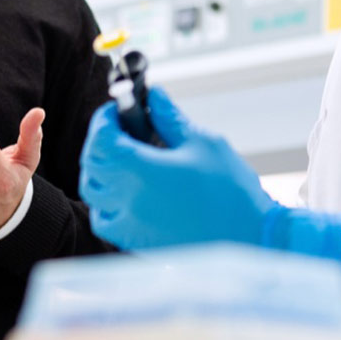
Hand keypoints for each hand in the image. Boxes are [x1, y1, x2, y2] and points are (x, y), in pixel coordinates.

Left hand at [79, 86, 277, 249]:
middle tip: (120, 130)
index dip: (103, 119)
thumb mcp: (202, 143)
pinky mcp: (138, 243)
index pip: (101, 139)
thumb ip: (170, 118)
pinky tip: (130, 194)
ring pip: (93, 195)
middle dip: (100, 142)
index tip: (116, 109)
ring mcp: (130, 225)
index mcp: (140, 170)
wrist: (249, 237)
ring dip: (100, 172)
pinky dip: (107, 204)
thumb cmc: (230, 190)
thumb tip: (154, 96)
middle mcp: (127, 199)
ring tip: (124, 160)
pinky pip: (106, 221)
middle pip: (91, 165)